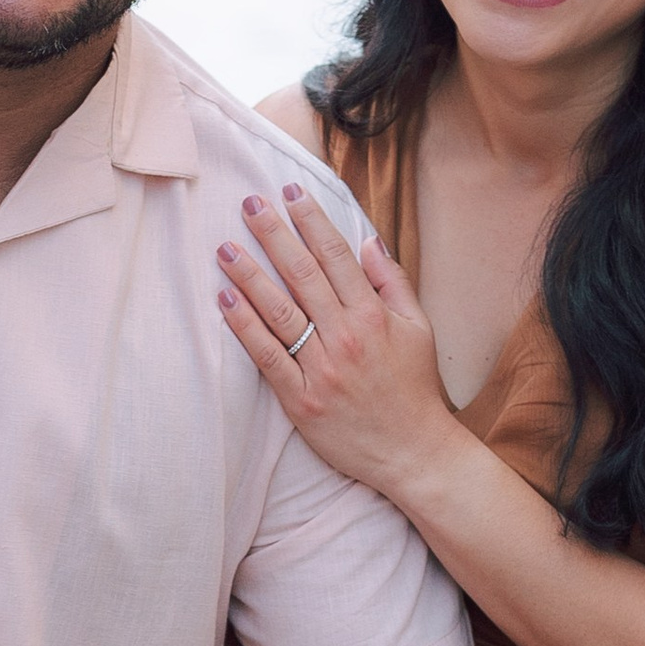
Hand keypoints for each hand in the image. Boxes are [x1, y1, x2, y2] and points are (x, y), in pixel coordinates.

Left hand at [216, 184, 457, 499]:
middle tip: (249, 204)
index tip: (291, 192)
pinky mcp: (301, 401)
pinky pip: (267, 358)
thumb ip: (392, 283)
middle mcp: (346, 337)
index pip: (336, 256)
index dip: (311, 221)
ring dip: (250, 276)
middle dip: (274, 235)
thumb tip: (368, 241)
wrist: (414, 453)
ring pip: (279, 313)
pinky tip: (226, 301)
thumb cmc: (415, 389)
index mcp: (373, 316)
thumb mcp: (419, 329)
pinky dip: (245, 328)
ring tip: (225, 247)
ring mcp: (322, 370)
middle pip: (303, 276)